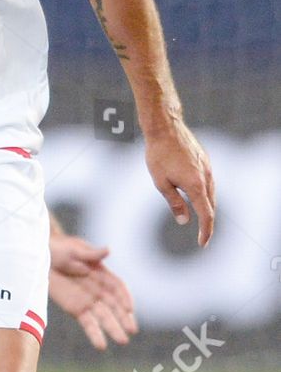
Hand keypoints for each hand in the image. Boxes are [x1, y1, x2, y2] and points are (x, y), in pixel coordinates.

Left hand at [48, 232, 137, 350]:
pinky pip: (88, 323)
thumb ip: (91, 254)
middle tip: (132, 330)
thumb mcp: (75, 249)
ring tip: (123, 341)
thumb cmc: (60, 249)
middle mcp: (99, 290)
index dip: (125, 297)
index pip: (118, 287)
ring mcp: (88, 301)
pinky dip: (95, 334)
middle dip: (124, 317)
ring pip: (104, 317)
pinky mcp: (76, 309)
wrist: (41, 257)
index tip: (129, 308)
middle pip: (115, 306)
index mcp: (103, 274)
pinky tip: (102, 346)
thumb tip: (108, 250)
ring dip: (114, 329)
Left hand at [144, 118, 214, 246]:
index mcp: (196, 185)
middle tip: (203, 236)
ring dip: (207, 206)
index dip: (206, 231)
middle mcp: (206, 177)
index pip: (206, 214)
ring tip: (202, 218)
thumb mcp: (161, 183)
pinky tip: (198, 195)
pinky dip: (206, 192)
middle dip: (208, 221)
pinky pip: (209, 181)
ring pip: (211, 192)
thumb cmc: (159, 155)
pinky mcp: (205, 160)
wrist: (165, 128)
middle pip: (211, 205)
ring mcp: (207, 167)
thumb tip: (184, 221)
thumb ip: (175, 203)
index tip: (203, 243)